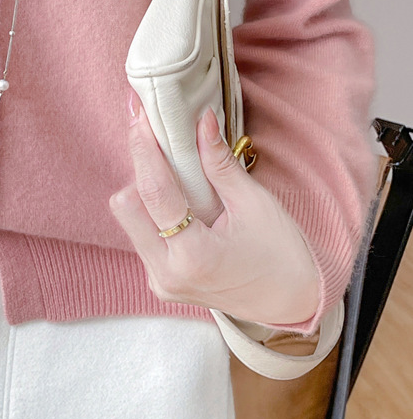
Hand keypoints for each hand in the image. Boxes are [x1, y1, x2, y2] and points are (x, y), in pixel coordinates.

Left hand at [108, 93, 320, 327]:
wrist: (291, 304)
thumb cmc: (281, 255)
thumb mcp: (254, 203)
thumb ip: (219, 162)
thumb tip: (201, 119)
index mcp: (193, 256)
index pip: (153, 191)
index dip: (144, 147)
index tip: (141, 114)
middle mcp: (167, 273)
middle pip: (126, 207)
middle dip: (139, 169)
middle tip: (156, 138)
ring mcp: (160, 281)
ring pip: (129, 220)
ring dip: (143, 187)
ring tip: (169, 163)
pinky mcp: (160, 281)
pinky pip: (141, 234)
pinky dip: (152, 208)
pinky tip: (175, 193)